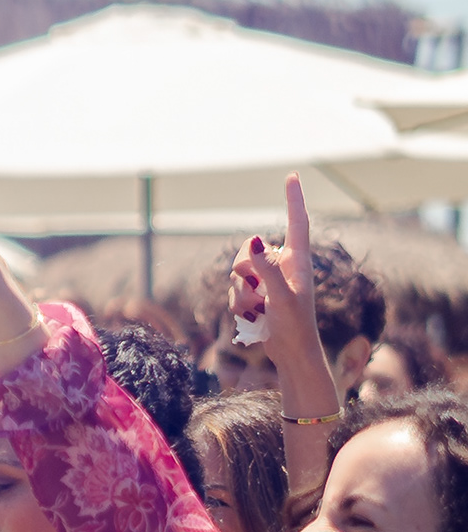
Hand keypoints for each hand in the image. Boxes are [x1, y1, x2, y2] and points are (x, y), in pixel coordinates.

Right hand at [229, 175, 330, 399]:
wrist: (292, 355)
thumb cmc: (295, 327)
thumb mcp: (281, 297)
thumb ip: (267, 268)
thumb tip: (257, 239)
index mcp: (298, 261)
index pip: (297, 222)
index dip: (294, 199)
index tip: (292, 176)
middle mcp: (283, 267)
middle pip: (250, 250)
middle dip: (243, 269)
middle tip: (252, 288)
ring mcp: (268, 282)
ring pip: (238, 274)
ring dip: (241, 295)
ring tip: (258, 312)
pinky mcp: (256, 296)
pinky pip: (234, 291)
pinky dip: (238, 306)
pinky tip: (254, 318)